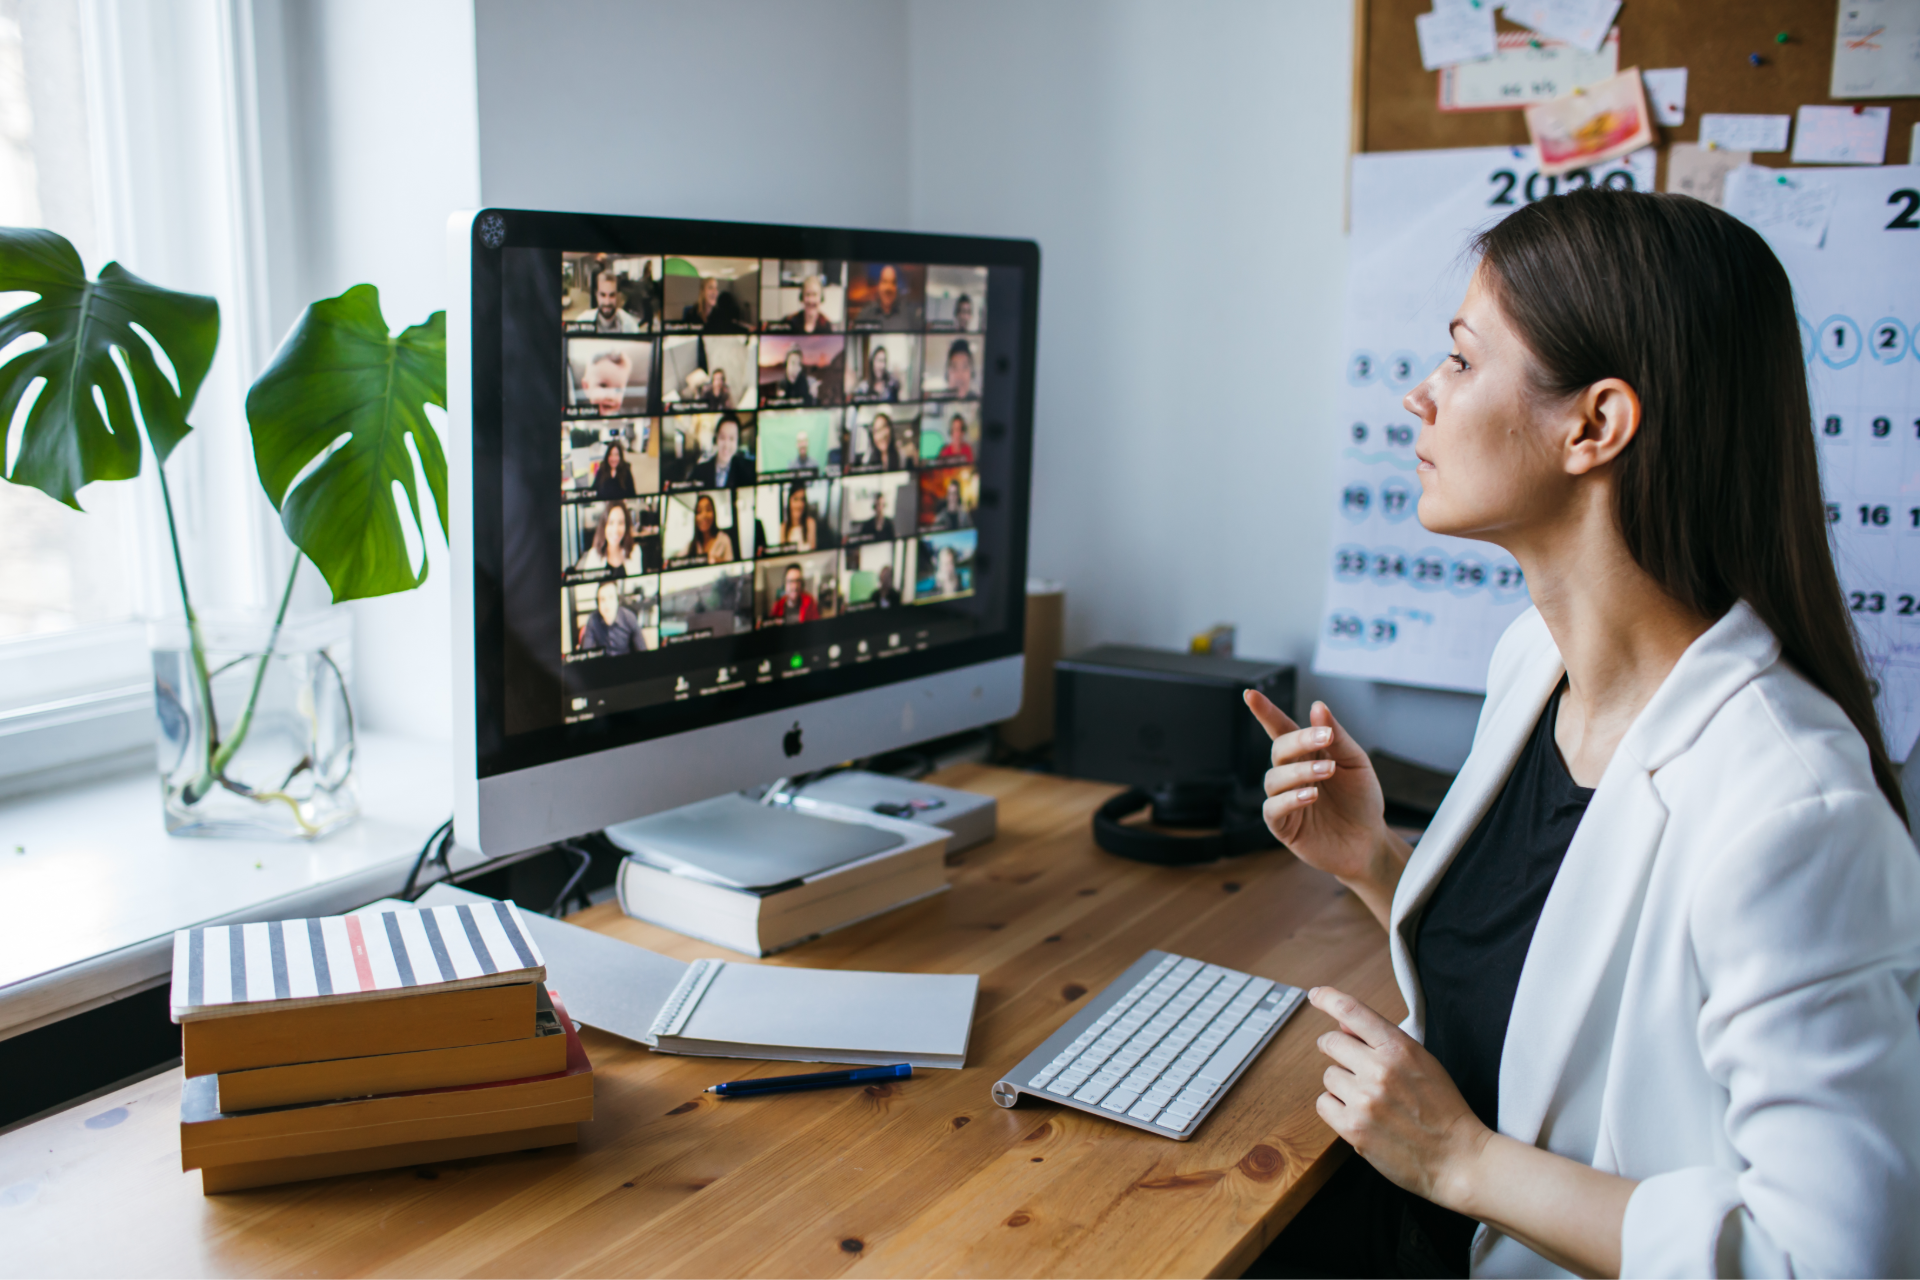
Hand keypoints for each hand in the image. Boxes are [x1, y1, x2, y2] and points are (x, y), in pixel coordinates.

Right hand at [1243, 692, 1402, 890]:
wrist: (1369, 840)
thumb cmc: (1361, 799)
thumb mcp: (1355, 762)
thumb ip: (1336, 736)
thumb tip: (1318, 707)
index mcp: (1307, 754)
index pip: (1281, 728)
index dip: (1265, 712)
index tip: (1251, 694)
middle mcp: (1291, 774)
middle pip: (1279, 749)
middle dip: (1298, 741)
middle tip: (1325, 740)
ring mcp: (1285, 799)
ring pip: (1273, 778)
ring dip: (1299, 772)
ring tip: (1327, 772)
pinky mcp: (1283, 825)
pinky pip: (1273, 809)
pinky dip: (1288, 800)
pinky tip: (1310, 796)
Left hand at [1310, 986, 1489, 1211]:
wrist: (1458, 1158)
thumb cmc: (1443, 1110)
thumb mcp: (1423, 1063)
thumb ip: (1384, 1042)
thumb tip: (1343, 1025)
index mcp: (1400, 1048)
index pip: (1353, 1011)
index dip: (1329, 999)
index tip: (1316, 995)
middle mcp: (1379, 1069)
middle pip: (1331, 1043)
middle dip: (1335, 1050)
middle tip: (1349, 1063)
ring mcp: (1364, 1099)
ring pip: (1328, 1076)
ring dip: (1341, 1085)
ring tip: (1368, 1099)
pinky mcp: (1353, 1128)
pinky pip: (1324, 1104)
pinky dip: (1336, 1108)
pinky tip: (1359, 1115)